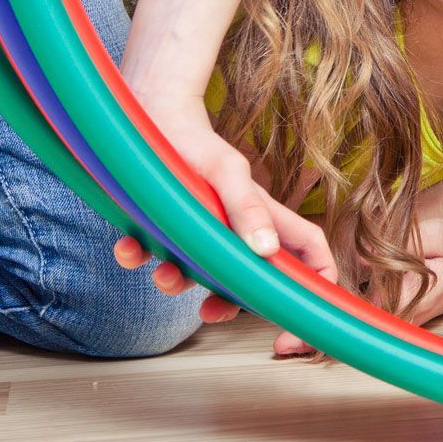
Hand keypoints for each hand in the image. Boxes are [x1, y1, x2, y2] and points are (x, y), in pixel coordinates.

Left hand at [113, 94, 338, 320]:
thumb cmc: (196, 142)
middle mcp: (239, 229)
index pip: (312, 257)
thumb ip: (248, 209)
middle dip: (232, 305)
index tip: (292, 327)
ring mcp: (204, 230)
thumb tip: (266, 251)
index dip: (316, 291)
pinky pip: (155, 256)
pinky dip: (139, 258)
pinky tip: (127, 249)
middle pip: (255, 279)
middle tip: (210, 316)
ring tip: (162, 276)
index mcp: (267, 217)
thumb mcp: (227, 174)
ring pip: (201, 273)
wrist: (149, 115)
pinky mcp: (166, 226)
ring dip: (178, 284)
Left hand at [274, 218, 442, 355]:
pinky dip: (331, 326)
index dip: (337, 317)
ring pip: (354, 333)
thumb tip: (364, 256)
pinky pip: (358, 325)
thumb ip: (406, 241)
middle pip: (355, 330)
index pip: (368, 310)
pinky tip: (304, 328)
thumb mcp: (441, 234)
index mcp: (411, 295)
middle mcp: (399, 316)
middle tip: (282, 344)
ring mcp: (393, 320)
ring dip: (320, 335)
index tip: (307, 325)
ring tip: (283, 343)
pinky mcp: (387, 316)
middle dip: (318, 337)